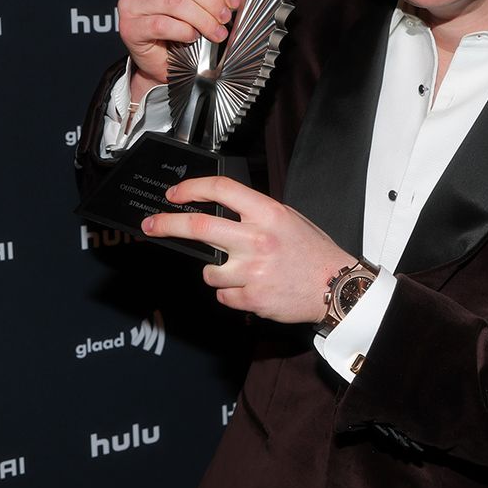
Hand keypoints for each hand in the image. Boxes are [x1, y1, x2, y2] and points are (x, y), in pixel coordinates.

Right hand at [117, 0, 254, 92]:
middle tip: (225, 18)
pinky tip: (192, 37)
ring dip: (202, 18)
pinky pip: (161, 24)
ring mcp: (130, 2)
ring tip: (215, 32)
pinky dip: (184, 31)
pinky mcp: (129, 27)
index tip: (234, 0)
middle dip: (211, 0)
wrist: (164, 60)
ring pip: (174, 1)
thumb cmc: (183, 25)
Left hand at [141, 176, 356, 323]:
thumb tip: (220, 209)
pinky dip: (231, 293)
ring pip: (209, 270)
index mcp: (267, 213)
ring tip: (241, 272)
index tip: (175, 195)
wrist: (335, 286)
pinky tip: (252, 288)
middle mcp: (256, 239)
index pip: (220, 190)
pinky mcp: (251, 298)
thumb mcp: (288, 219)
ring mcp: (252, 270)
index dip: (191, 189)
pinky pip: (223, 295)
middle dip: (167, 224)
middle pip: (197, 226)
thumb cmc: (313, 252)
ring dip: (217, 272)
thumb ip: (255, 213)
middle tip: (151, 224)